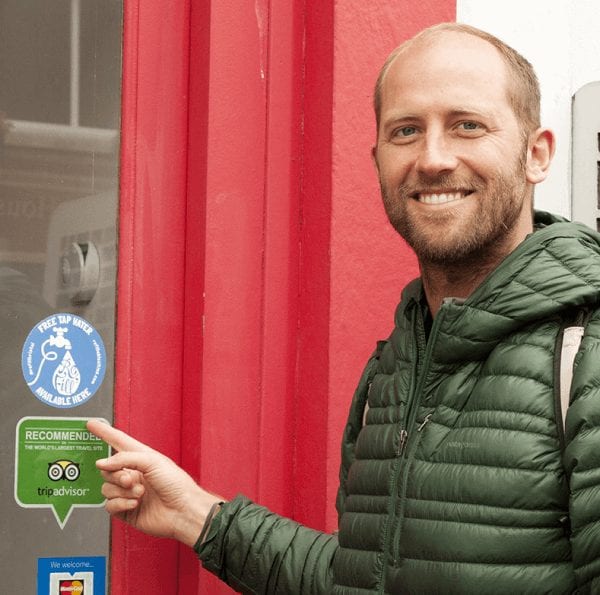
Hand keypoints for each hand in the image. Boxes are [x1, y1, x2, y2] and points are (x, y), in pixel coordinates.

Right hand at [87, 419, 222, 546]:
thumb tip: (102, 463)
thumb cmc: (176, 484)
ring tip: (140, 493)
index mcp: (141, 457)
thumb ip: (125, 458)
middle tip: (130, 479)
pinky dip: (121, 503)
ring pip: (107, 488)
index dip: (104, 432)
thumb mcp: (152, 461)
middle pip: (107, 469)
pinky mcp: (126, 509)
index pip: (118, 441)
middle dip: (117, 474)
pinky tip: (135, 503)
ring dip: (122, 491)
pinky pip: (109, 505)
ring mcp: (128, 492)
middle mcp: (133, 473)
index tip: (91, 425)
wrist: (182, 511)